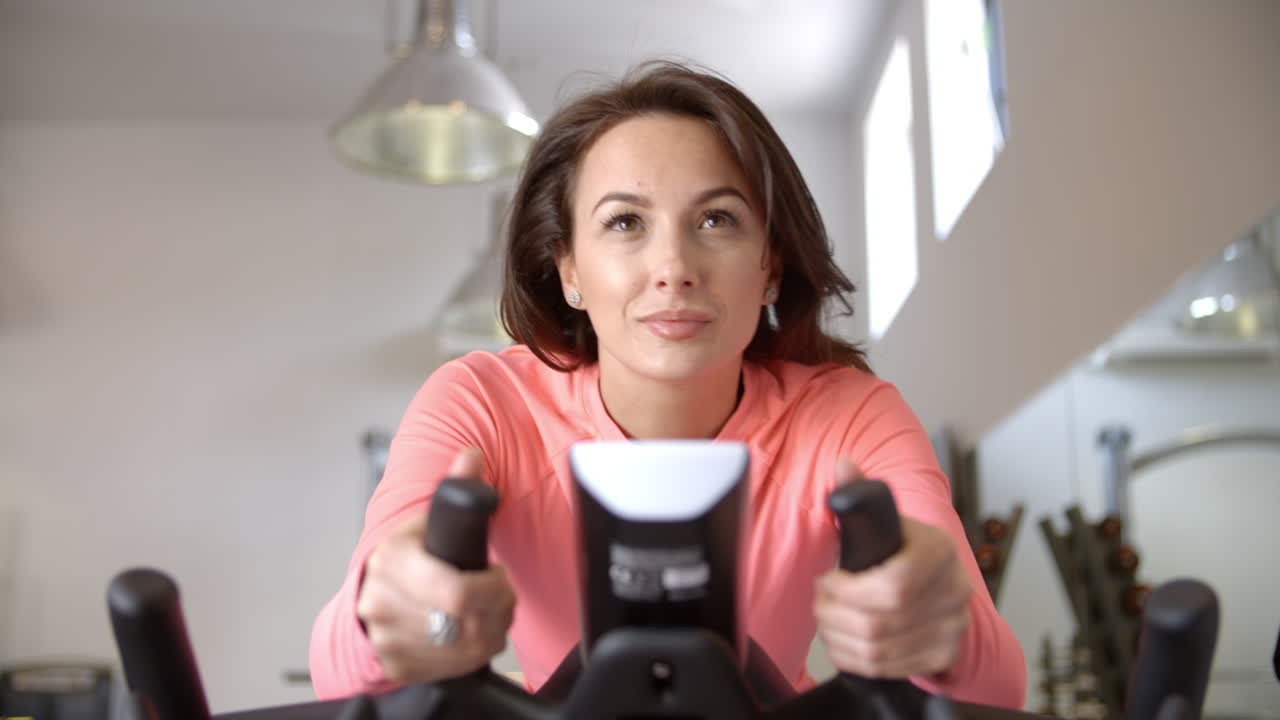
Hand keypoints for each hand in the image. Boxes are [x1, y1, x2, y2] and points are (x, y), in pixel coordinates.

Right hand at [356, 448, 515, 684]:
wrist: (369, 598)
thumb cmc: (408, 557)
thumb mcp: (427, 520)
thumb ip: (456, 488)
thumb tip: (472, 455)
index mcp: (392, 561)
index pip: (457, 592)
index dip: (493, 588)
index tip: (498, 575)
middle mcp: (383, 604)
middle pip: (468, 623)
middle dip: (498, 609)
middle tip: (499, 593)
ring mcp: (389, 640)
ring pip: (468, 648)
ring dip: (492, 630)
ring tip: (487, 610)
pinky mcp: (399, 667)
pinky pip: (456, 668)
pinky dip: (475, 651)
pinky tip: (472, 631)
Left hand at [814, 462, 971, 678]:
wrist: (941, 583)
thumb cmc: (904, 549)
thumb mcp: (886, 519)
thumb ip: (860, 493)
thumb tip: (843, 465)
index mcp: (940, 550)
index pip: (894, 585)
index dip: (848, 590)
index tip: (827, 580)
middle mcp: (953, 591)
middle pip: (879, 622)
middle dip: (833, 614)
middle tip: (819, 601)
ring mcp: (950, 628)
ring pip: (877, 650)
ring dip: (837, 637)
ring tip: (826, 618)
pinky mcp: (939, 656)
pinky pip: (884, 669)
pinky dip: (851, 658)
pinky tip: (841, 639)